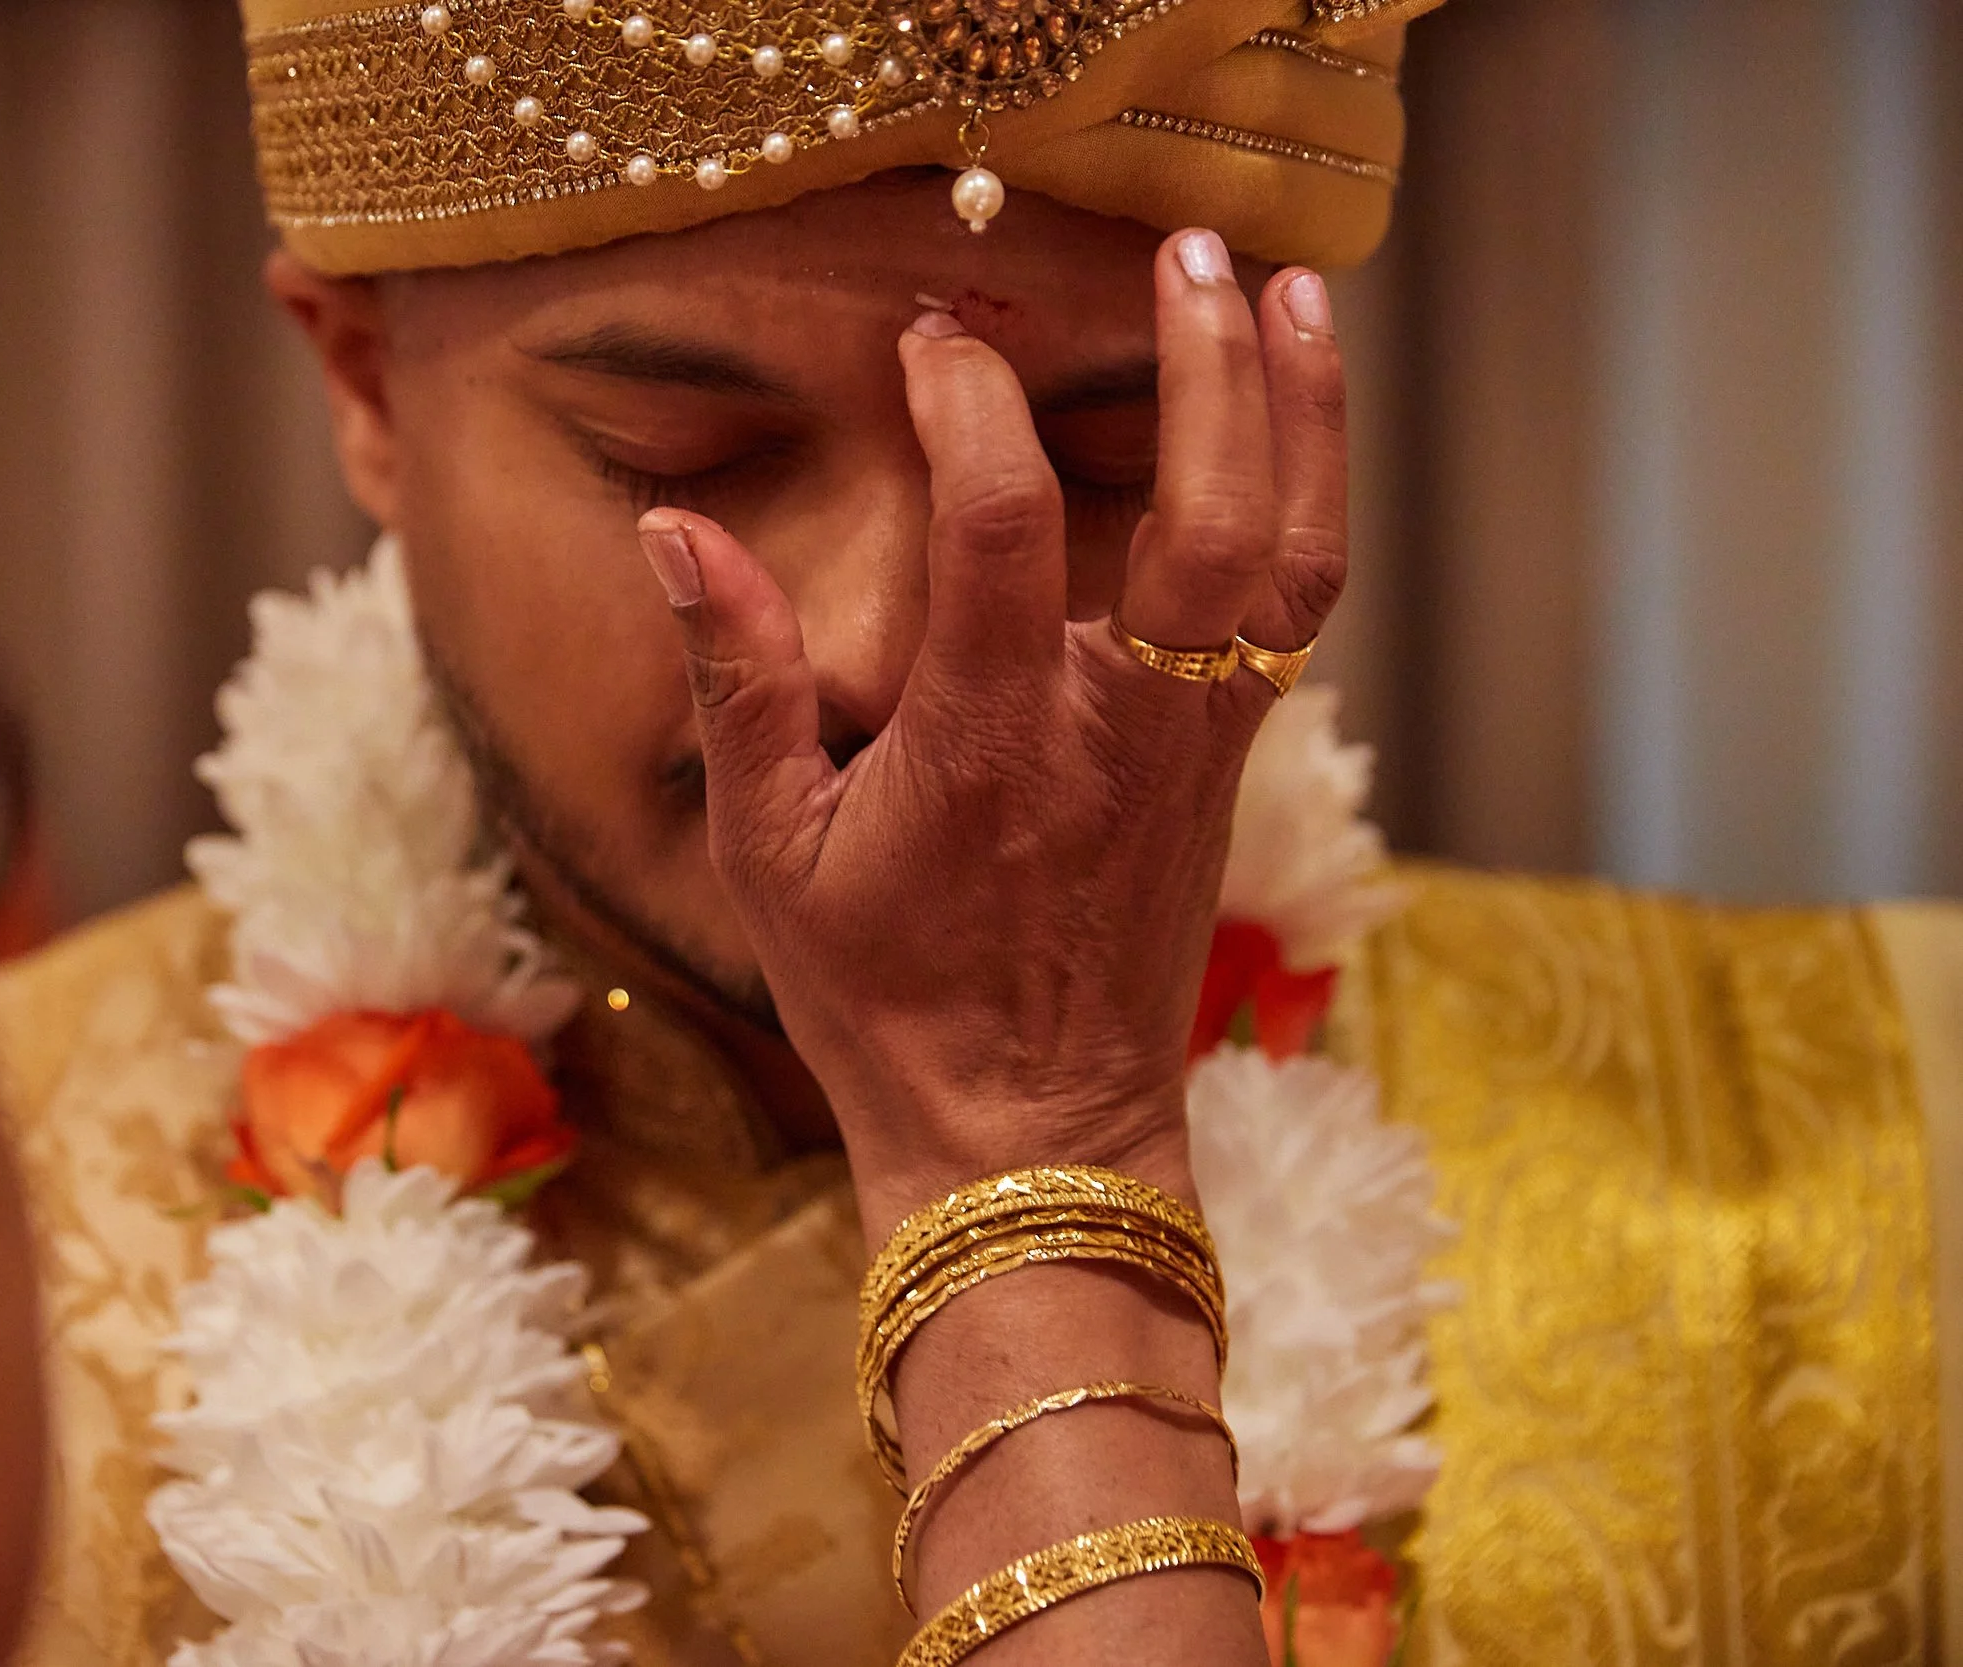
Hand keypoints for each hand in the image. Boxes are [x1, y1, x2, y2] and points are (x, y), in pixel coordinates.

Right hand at [634, 230, 1348, 1234]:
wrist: (1030, 1130)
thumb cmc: (884, 998)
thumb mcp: (769, 854)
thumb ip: (735, 682)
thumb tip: (676, 533)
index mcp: (989, 739)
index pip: (1003, 522)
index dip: (973, 407)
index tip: (933, 342)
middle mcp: (1116, 726)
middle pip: (1205, 511)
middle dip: (1207, 364)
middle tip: (1189, 251)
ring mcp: (1193, 745)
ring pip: (1287, 552)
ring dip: (1300, 413)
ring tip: (1294, 294)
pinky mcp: (1227, 765)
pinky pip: (1296, 609)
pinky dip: (1306, 500)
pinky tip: (1294, 429)